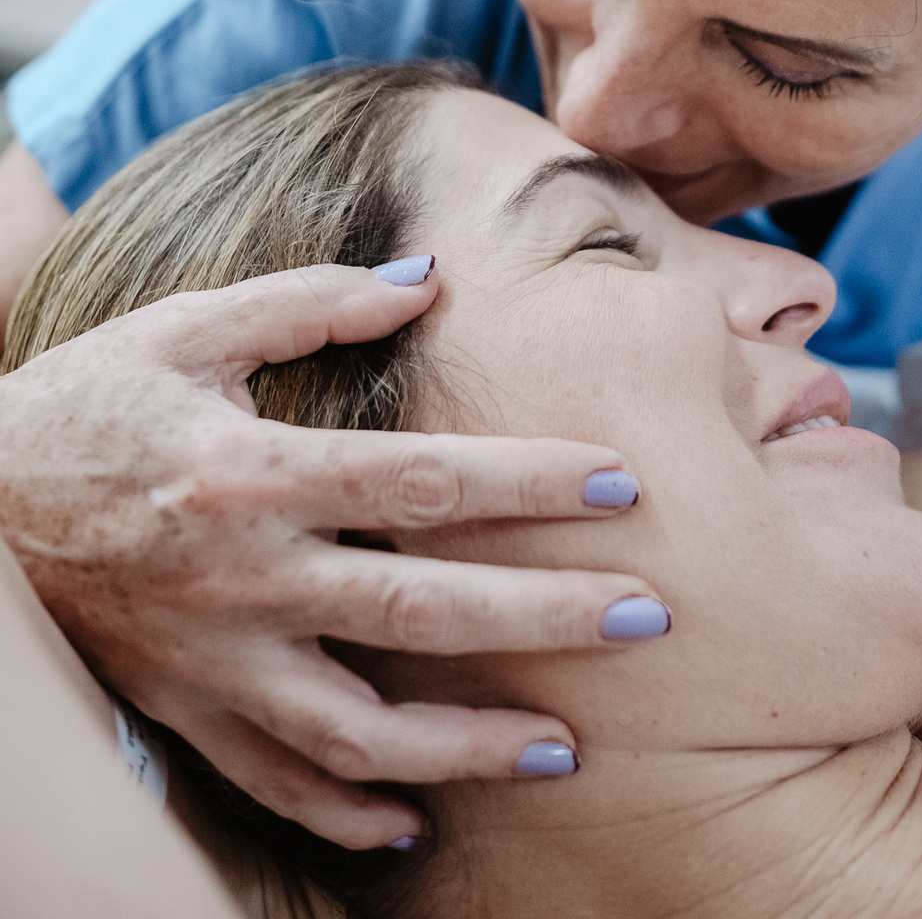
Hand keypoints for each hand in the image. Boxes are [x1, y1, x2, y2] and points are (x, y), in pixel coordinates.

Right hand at [0, 264, 658, 847]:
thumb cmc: (93, 403)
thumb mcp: (186, 328)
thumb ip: (308, 302)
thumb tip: (425, 281)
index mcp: (250, 472)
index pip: (417, 481)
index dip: (526, 480)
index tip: (620, 481)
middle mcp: (240, 578)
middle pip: (417, 610)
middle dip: (543, 617)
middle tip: (649, 617)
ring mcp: (211, 663)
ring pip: (359, 732)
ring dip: (470, 746)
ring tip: (568, 746)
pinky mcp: (183, 713)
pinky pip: (274, 785)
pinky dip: (348, 814)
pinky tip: (419, 819)